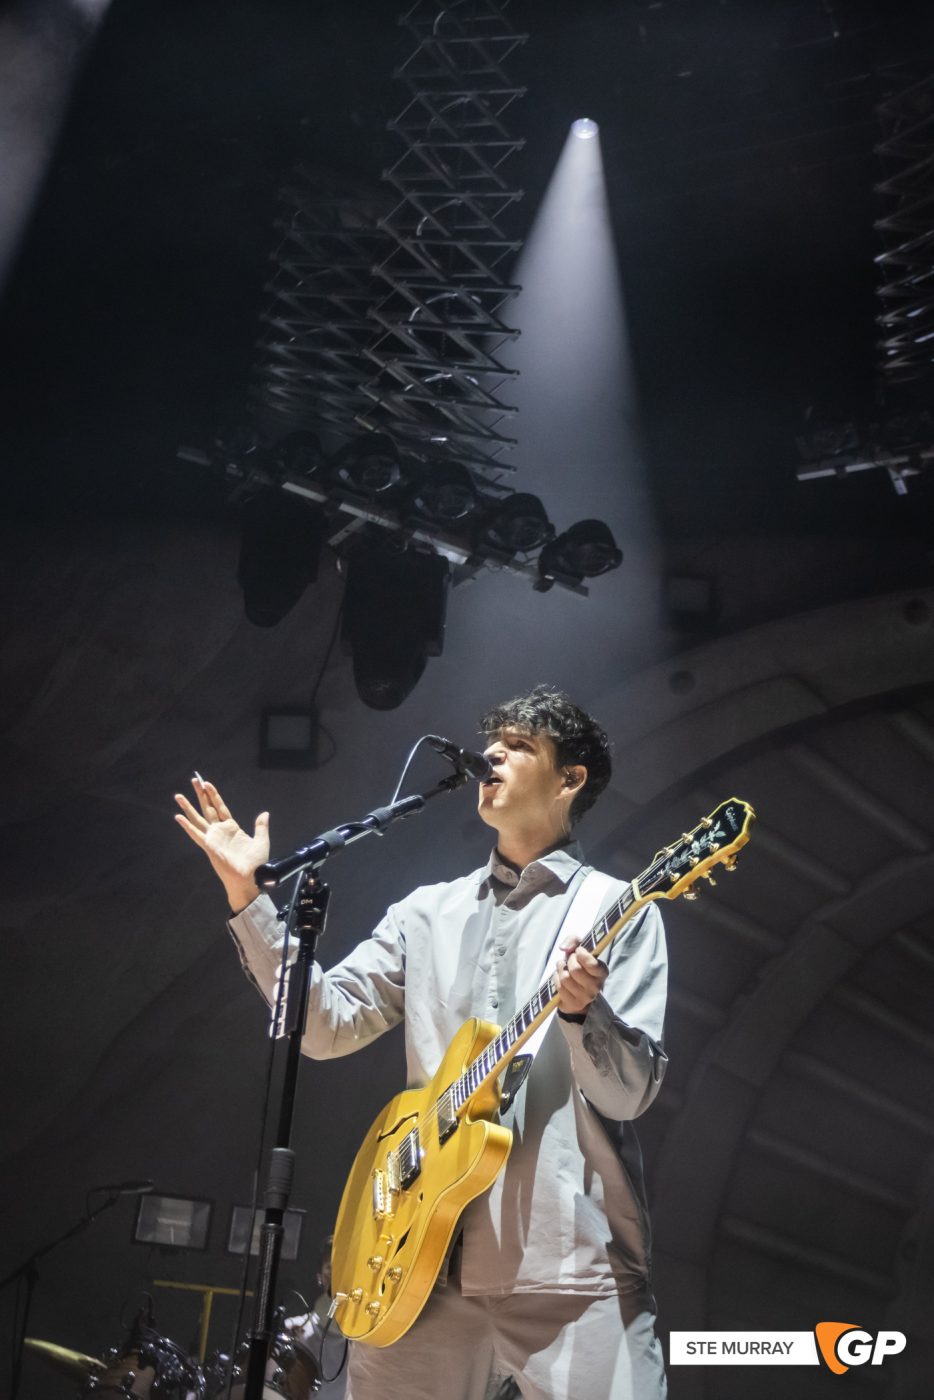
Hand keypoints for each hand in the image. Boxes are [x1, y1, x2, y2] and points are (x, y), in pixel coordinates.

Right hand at [174, 776, 269, 911]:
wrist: (251, 879)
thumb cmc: (256, 864)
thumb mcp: (261, 841)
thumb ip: (261, 827)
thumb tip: (264, 813)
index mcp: (232, 828)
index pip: (220, 807)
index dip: (214, 795)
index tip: (207, 783)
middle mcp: (220, 831)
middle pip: (207, 808)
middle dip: (200, 794)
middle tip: (194, 780)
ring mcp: (213, 838)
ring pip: (198, 818)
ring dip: (188, 807)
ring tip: (179, 796)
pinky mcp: (209, 846)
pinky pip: (196, 834)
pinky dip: (187, 826)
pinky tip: (178, 817)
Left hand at [555, 937, 607, 1016]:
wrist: (577, 989)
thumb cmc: (580, 965)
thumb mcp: (579, 948)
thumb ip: (574, 940)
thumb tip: (563, 948)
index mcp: (602, 971)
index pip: (592, 964)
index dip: (581, 955)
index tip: (578, 951)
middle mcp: (596, 986)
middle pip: (575, 970)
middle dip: (569, 961)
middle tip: (569, 959)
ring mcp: (585, 997)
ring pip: (565, 978)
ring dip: (561, 969)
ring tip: (564, 968)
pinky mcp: (573, 1004)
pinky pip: (559, 987)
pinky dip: (556, 979)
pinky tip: (560, 978)